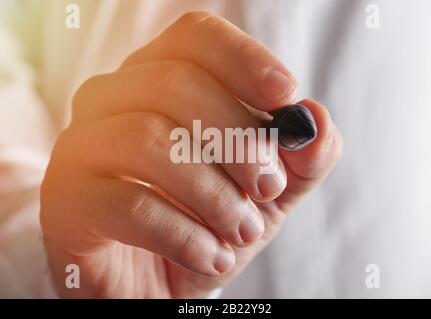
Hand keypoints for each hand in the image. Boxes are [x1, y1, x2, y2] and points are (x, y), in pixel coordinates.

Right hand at [40, 12, 342, 297]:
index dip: (243, 59)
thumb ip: (301, 157)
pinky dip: (183, 234)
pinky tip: (210, 256)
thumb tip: (315, 121)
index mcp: (158, 81)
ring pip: (148, 137)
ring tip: (241, 231)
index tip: (284, 96)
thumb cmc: (210, 222)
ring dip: (212, 193)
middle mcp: (111, 101)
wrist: (160, 281)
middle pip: (174, 84)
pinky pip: (127, 201)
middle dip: (237, 140)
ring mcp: (80, 146)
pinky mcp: (64, 199)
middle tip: (268, 189)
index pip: (195, 38)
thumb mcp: (269, 191)